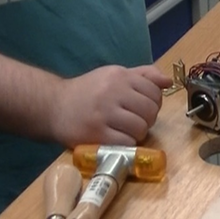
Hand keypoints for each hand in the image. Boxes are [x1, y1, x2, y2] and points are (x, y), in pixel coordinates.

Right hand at [51, 65, 170, 146]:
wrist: (51, 105)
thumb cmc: (88, 92)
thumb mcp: (114, 75)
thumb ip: (143, 75)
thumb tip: (168, 81)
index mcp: (119, 76)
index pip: (155, 91)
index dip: (154, 103)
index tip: (142, 108)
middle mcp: (112, 92)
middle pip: (150, 110)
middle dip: (148, 119)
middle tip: (135, 121)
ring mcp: (103, 113)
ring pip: (141, 127)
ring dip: (138, 133)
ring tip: (126, 130)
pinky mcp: (96, 133)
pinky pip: (127, 142)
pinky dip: (127, 143)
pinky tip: (117, 138)